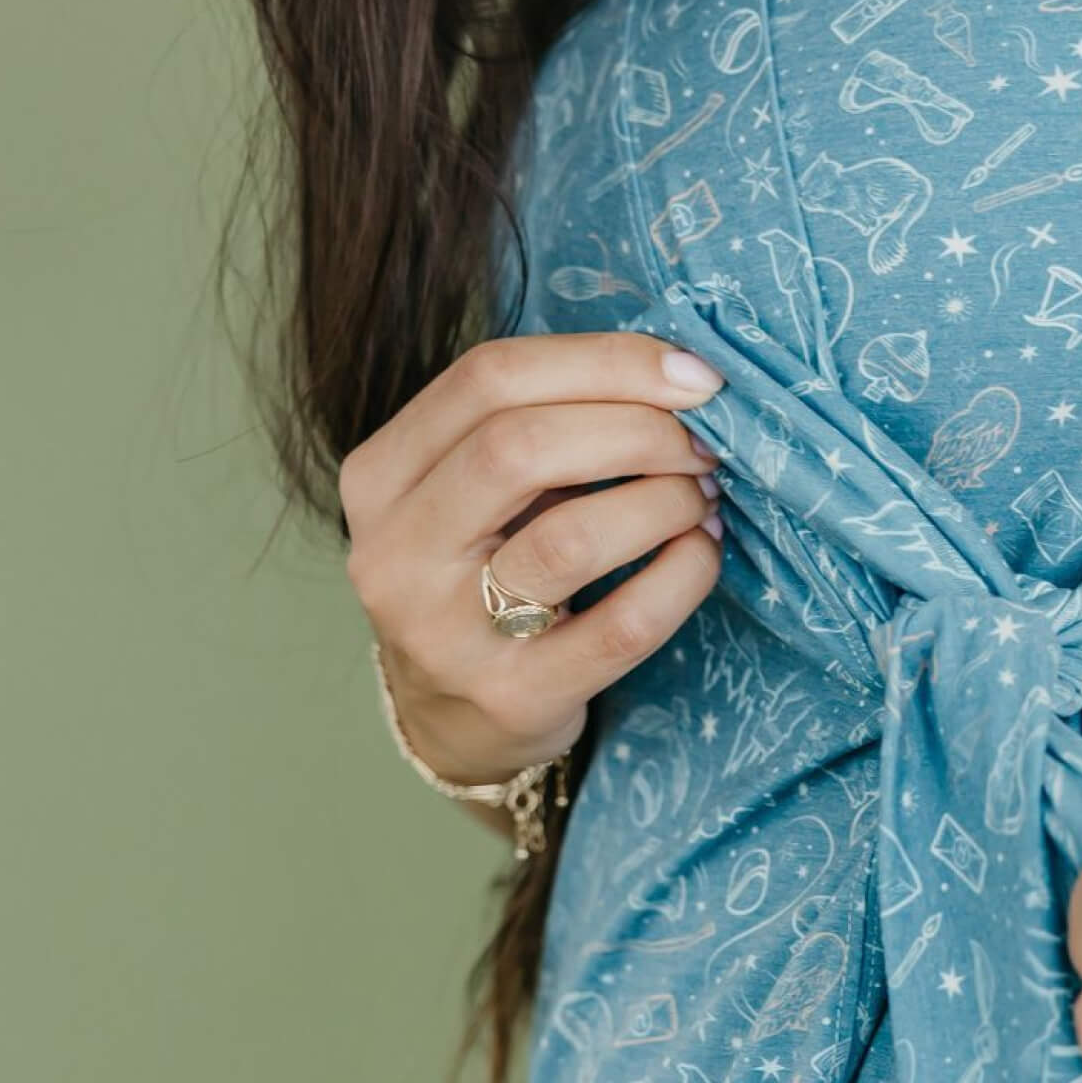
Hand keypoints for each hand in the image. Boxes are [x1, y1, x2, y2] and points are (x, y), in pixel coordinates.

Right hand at [340, 332, 727, 786]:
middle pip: (520, 447)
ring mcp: (447, 635)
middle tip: (701, 443)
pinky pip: (621, 625)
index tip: (691, 373)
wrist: (454, 720)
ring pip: (570, 537)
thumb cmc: (482, 577)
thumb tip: (674, 375)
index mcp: (380, 477)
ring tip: (700, 496)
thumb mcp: (474, 494)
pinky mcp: (514, 697)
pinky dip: (681, 577)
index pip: (487, 378)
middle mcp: (396, 553)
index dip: (604, 362)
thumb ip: (540, 427)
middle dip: (637, 429)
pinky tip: (701, 554)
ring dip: (662, 501)